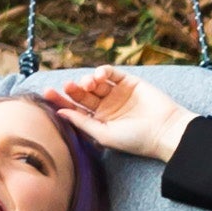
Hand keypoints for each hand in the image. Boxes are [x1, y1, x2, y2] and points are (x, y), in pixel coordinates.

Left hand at [41, 65, 193, 163]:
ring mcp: (117, 93)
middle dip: (73, 89)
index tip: (47, 93)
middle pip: (82, 94)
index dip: (60, 101)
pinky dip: (103, 71)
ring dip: (88, 80)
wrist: (164, 131)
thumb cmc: (134, 139)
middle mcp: (106, 107)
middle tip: (67, 86)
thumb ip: (82, 123)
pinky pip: (113, 73)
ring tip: (88, 84)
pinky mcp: (130, 82)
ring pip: (96, 82)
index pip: (74, 109)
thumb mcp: (104, 134)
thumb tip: (59, 113)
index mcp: (97, 121)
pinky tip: (99, 76)